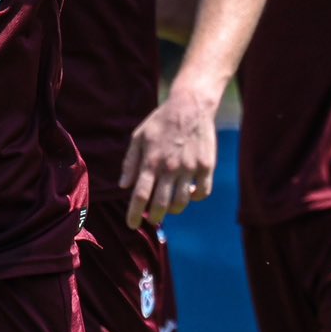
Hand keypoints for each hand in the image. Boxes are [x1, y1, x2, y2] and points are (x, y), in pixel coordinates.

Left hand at [120, 80, 220, 227]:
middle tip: (152, 220)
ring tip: (169, 206)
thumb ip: (130, 162)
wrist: (190, 105)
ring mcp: (190, 167)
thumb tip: (124, 186)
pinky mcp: (206, 166)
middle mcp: (170, 167)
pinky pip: (202, 192)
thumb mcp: (139, 137)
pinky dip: (195, 198)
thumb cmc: (161, 121)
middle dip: (154, 218)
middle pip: (160, 205)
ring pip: (181, 202)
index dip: (134, 214)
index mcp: (151, 161)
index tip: (132, 225)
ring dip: (173, 210)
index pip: (140, 195)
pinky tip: (189, 193)